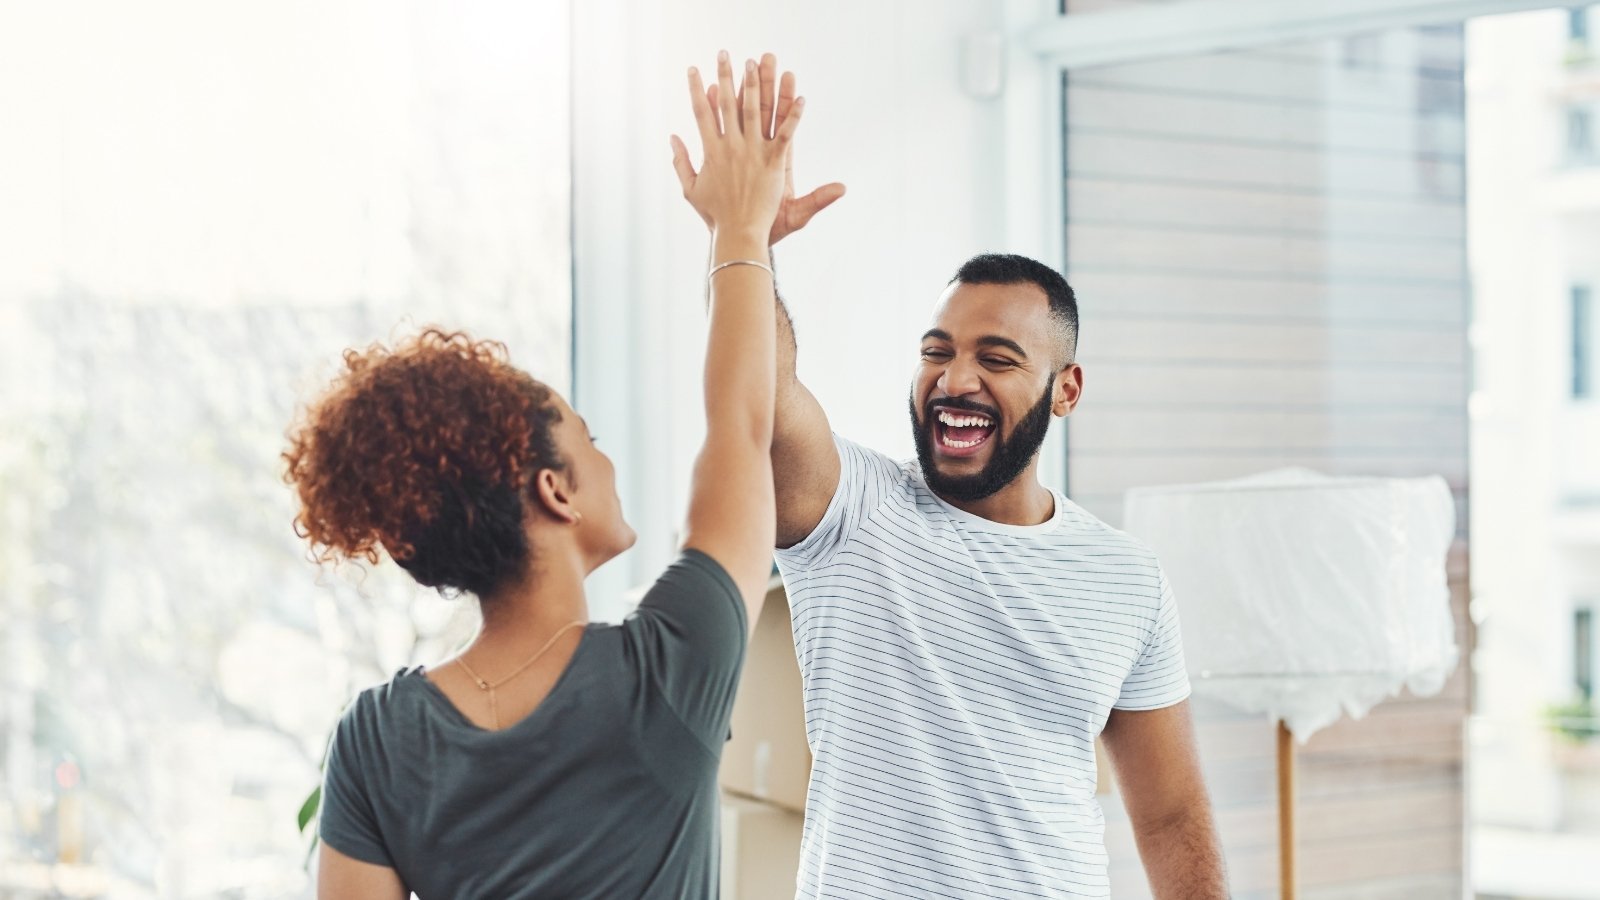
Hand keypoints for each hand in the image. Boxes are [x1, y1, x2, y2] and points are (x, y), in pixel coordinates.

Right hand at [669, 52, 800, 240]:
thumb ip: (681, 163)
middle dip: (727, 76)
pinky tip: (800, 97)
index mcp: (711, 152)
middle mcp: (731, 148)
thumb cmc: (716, 216)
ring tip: (757, 61)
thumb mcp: (691, 190)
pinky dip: (793, 116)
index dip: (698, 90)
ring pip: (755, 112)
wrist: (738, 235)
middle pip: (729, 104)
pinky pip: (785, 135)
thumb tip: (672, 138)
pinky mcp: (774, 164)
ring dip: (757, 85)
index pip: (703, 113)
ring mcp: (753, 154)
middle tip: (725, 54)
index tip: (695, 70)